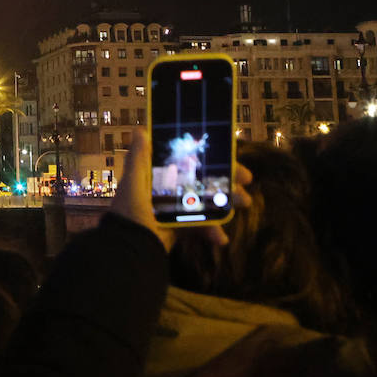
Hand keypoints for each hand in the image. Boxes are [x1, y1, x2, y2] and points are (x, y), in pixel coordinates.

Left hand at [110, 130, 251, 252]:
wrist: (131, 248)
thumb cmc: (131, 210)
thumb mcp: (133, 181)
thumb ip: (138, 157)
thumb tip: (139, 129)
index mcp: (157, 174)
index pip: (187, 160)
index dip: (208, 156)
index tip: (229, 155)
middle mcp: (168, 188)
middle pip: (201, 179)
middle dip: (225, 178)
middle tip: (246, 180)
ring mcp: (176, 208)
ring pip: (207, 201)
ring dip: (226, 202)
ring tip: (245, 202)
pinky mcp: (181, 227)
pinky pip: (201, 226)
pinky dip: (212, 231)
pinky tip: (221, 238)